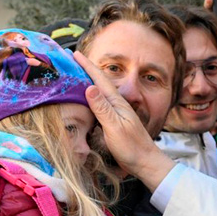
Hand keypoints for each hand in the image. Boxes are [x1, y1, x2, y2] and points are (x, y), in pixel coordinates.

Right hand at [75, 51, 174, 189]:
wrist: (145, 162)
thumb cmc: (131, 147)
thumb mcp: (114, 127)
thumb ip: (102, 108)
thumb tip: (89, 86)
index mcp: (116, 103)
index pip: (99, 80)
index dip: (87, 66)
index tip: (74, 53)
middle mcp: (116, 104)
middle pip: (98, 82)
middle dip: (85, 69)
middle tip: (71, 59)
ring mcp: (115, 113)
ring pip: (98, 92)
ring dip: (87, 81)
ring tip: (75, 74)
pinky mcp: (113, 122)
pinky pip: (98, 104)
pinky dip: (89, 96)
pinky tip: (85, 98)